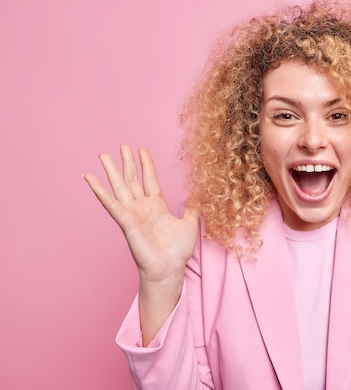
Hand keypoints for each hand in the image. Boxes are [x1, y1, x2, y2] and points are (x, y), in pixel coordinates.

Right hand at [83, 144, 197, 284]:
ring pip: (120, 188)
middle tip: (122, 144)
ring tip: (102, 156)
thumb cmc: (178, 251)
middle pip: (132, 180)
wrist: (169, 269)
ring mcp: (133, 214)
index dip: (146, 165)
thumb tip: (199, 195)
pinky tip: (90, 179)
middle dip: (127, 162)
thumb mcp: (189, 224)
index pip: (149, 179)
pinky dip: (100, 191)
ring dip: (111, 172)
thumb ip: (191, 208)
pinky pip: (111, 204)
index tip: (142, 149)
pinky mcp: (125, 222)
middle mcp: (142, 208)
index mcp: (157, 206)